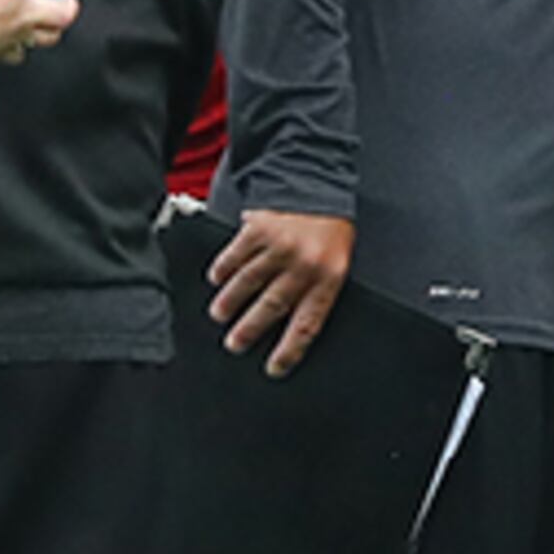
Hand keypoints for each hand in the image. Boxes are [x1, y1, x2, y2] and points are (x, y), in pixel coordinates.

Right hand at [209, 209, 356, 377]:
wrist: (320, 185)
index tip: (275, 368)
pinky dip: (223, 270)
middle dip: (250, 330)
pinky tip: (217, 280)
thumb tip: (291, 328)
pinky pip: (235, 255)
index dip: (290, 350)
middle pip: (272, 306)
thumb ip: (316, 291)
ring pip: (248, 282)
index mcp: (328, 278)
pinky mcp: (259, 228)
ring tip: (220, 315)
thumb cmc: (329, 232)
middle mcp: (304, 264)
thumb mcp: (336, 264)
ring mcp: (280, 246)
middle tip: (235, 345)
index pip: (307, 323)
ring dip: (230, 303)